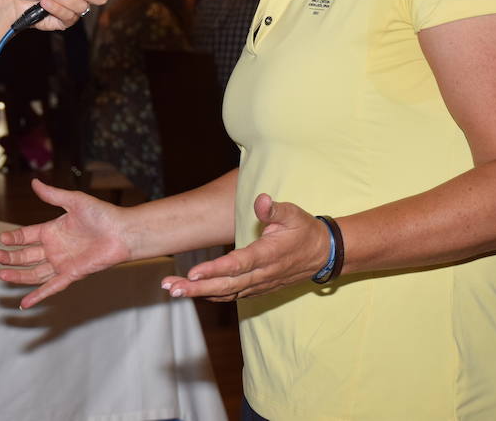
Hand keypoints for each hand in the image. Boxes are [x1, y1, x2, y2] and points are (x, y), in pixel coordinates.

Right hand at [0, 178, 131, 308]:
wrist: (123, 232)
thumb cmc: (103, 215)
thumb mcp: (74, 201)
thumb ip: (53, 195)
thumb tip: (34, 182)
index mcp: (53, 230)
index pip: (26, 236)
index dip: (14, 238)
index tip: (1, 239)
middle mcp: (55, 248)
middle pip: (26, 256)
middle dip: (10, 258)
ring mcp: (62, 263)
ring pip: (34, 273)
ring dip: (18, 276)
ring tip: (2, 275)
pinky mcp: (72, 274)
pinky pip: (51, 287)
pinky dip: (38, 295)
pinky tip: (24, 302)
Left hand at [160, 194, 330, 301]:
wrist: (324, 254)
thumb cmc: (305, 230)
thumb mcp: (293, 214)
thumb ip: (275, 209)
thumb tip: (261, 200)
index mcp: (268, 255)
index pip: (238, 265)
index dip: (214, 270)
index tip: (192, 273)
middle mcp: (262, 274)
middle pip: (226, 285)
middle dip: (196, 287)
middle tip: (171, 287)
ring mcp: (260, 284)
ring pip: (226, 293)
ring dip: (199, 293)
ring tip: (173, 289)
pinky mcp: (259, 288)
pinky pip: (233, 295)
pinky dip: (213, 295)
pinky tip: (193, 292)